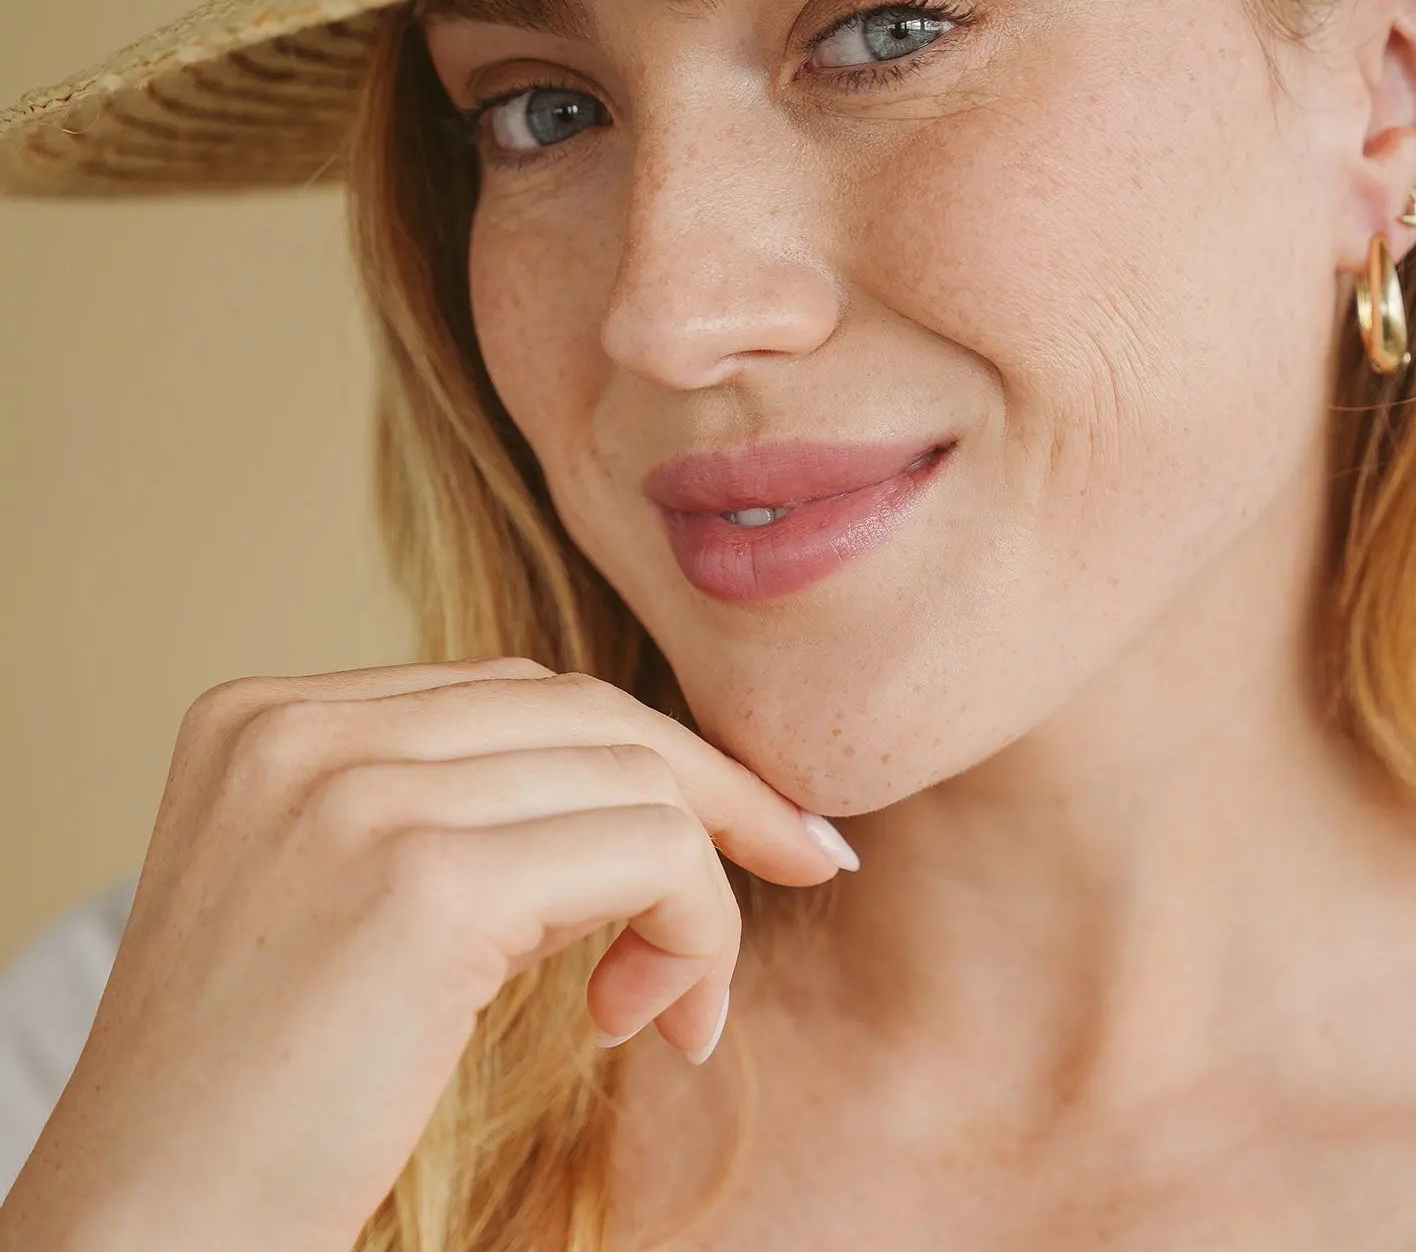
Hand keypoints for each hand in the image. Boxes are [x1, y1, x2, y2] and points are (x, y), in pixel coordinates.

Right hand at [0, 657, 852, 1251]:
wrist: (140, 1242)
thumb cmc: (256, 1107)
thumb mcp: (341, 903)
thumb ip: (450, 812)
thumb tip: (648, 787)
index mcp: (266, 716)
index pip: (517, 693)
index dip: (647, 755)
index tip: (748, 821)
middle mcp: (302, 728)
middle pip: (586, 714)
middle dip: (714, 793)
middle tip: (800, 863)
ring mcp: (355, 793)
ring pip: (636, 778)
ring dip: (697, 893)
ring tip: (669, 1006)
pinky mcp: (424, 883)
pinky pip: (652, 853)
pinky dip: (695, 928)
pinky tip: (651, 1021)